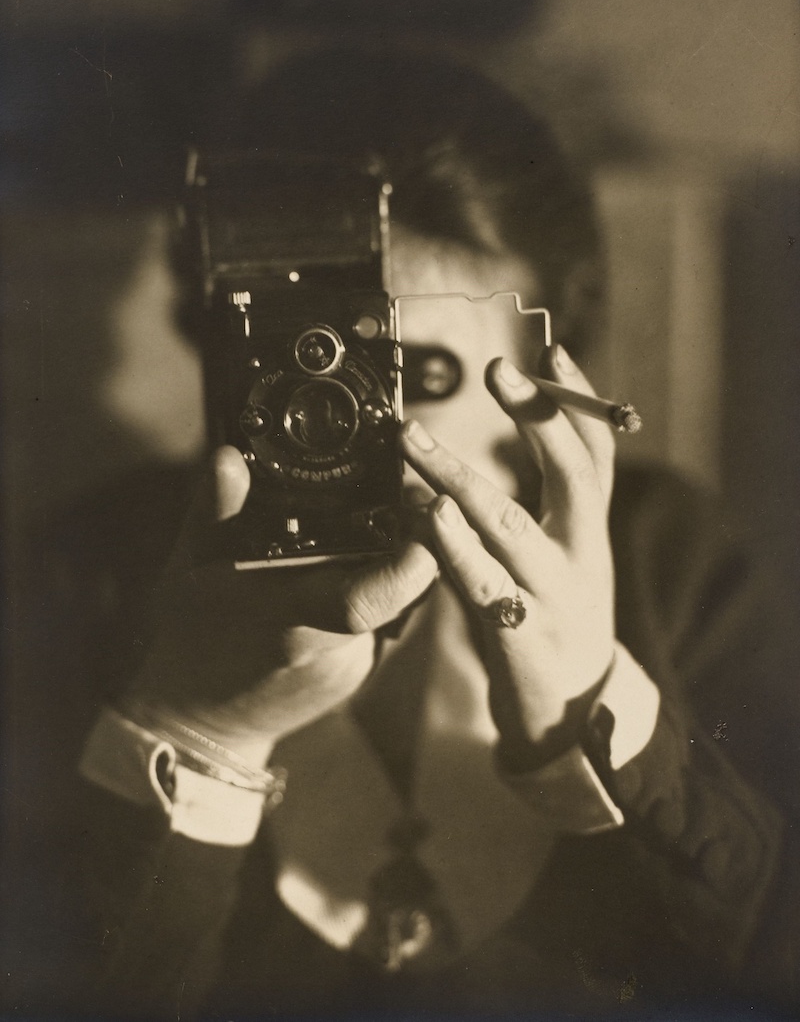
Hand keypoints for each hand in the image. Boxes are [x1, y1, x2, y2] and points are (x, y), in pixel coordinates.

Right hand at [125, 447, 437, 765]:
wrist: (201, 718)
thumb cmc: (190, 637)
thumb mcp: (192, 566)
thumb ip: (216, 511)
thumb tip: (230, 456)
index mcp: (286, 619)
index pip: (364, 602)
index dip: (405, 565)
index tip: (419, 513)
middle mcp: (328, 646)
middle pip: (403, 593)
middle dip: (420, 540)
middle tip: (412, 494)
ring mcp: (350, 663)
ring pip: (405, 604)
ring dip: (408, 559)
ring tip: (396, 515)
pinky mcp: (361, 668)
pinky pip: (392, 618)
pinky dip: (390, 584)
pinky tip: (374, 556)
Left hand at [400, 344, 615, 767]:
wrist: (576, 720)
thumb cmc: (558, 619)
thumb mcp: (568, 555)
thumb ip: (547, 499)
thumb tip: (525, 423)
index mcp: (590, 532)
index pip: (597, 451)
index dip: (578, 398)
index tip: (553, 348)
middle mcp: (582, 558)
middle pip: (575, 475)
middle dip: (538, 417)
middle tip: (497, 368)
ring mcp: (554, 600)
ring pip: (511, 526)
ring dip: (460, 477)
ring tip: (412, 439)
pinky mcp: (520, 640)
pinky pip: (482, 585)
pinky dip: (451, 546)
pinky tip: (424, 515)